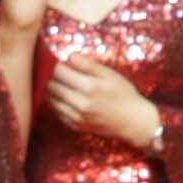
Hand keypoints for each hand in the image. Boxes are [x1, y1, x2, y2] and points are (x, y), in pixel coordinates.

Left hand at [44, 53, 164, 149]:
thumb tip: (70, 56)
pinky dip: (56, 103)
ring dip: (52, 89)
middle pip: (51, 84)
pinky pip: (55, 111)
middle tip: (62, 73)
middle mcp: (79, 103)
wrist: (133, 122)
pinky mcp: (74, 126)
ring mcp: (76, 116)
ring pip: (50, 99)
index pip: (58, 70)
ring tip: (63, 85)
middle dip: (53, 76)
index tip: (63, 63)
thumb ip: (89, 64)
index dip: (58, 64)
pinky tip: (66, 98)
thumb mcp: (110, 74)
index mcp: (89, 86)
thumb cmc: (123, 94)